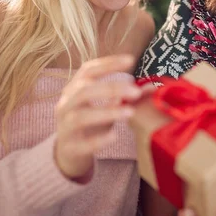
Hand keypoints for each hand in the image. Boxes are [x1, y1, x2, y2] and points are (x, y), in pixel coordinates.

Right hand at [54, 54, 142, 179]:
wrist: (69, 154)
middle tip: (135, 92)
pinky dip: (98, 140)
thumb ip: (125, 97)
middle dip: (110, 88)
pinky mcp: (68, 148)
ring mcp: (64, 127)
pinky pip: (81, 143)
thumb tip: (151, 86)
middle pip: (84, 90)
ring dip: (106, 112)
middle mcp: (65, 104)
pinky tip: (114, 136)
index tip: (131, 60)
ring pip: (81, 116)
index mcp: (74, 89)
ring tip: (130, 112)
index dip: (108, 63)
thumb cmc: (90, 125)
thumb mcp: (107, 108)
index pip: (88, 70)